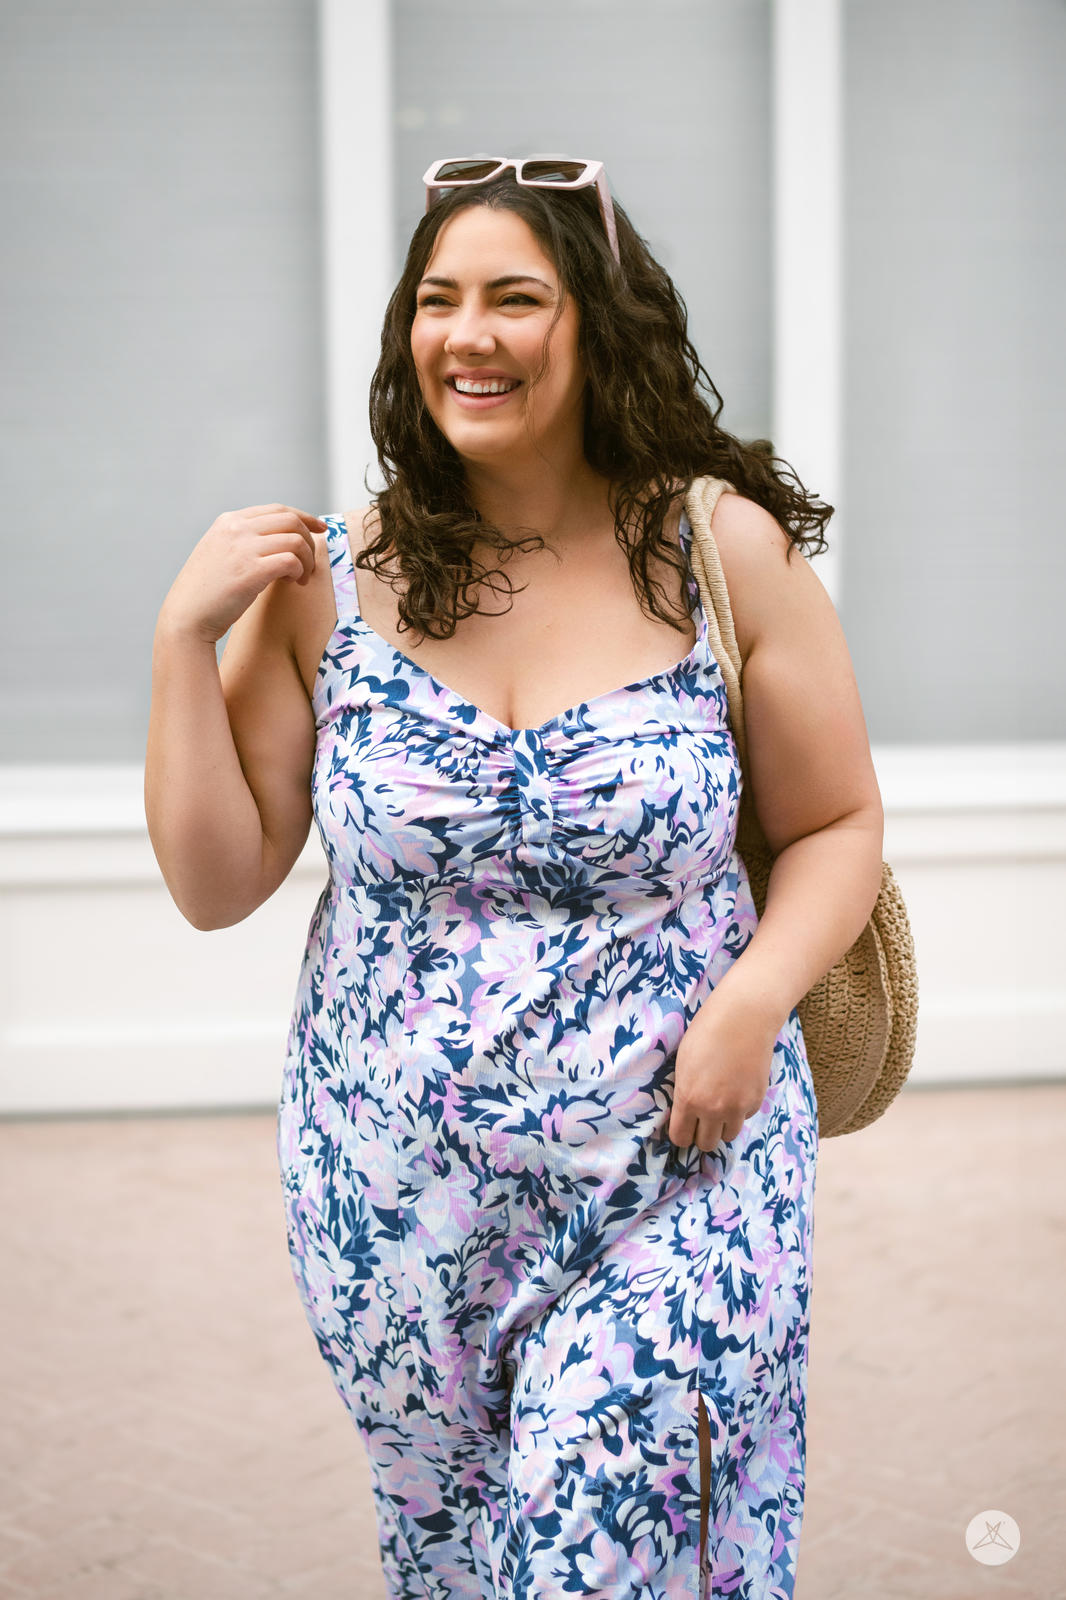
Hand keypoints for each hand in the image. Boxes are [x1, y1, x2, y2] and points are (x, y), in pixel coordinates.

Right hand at [160, 503, 326, 643]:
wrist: (186, 617)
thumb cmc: (206, 593)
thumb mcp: (220, 553)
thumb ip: (244, 542)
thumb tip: (282, 542)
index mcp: (229, 521)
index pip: (277, 510)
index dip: (305, 518)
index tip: (320, 529)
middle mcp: (236, 529)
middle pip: (291, 520)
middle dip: (309, 541)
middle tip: (310, 564)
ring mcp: (243, 548)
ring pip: (296, 540)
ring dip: (308, 560)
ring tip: (302, 578)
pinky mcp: (251, 570)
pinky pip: (291, 561)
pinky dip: (300, 571)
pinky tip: (295, 583)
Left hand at [666, 986, 780, 1152]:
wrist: (744, 1018)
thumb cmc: (707, 1032)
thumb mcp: (683, 1063)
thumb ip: (685, 1092)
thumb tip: (684, 1111)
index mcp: (689, 1099)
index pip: (681, 1138)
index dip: (681, 1135)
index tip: (683, 1127)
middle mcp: (713, 1109)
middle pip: (706, 1144)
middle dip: (701, 1134)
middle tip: (701, 1119)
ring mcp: (738, 1107)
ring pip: (728, 1136)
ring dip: (722, 1126)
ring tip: (720, 1106)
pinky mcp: (756, 1100)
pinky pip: (745, 1117)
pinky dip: (740, 1110)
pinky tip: (737, 1088)